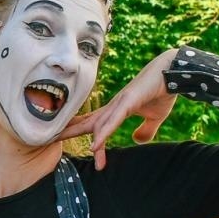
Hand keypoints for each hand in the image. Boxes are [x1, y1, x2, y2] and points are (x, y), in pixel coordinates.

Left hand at [58, 48, 179, 169]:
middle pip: (85, 123)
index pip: (92, 125)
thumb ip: (145, 130)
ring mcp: (119, 104)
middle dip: (65, 132)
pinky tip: (94, 145)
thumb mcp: (154, 118)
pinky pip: (113, 121)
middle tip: (44, 140)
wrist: (173, 72)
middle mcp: (113, 107)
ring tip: (57, 142)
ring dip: (78, 135)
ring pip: (95, 124)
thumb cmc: (162, 92)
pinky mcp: (129, 102)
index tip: (63, 143)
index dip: (78, 134)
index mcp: (115, 110)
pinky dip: (103, 134)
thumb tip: (138, 140)